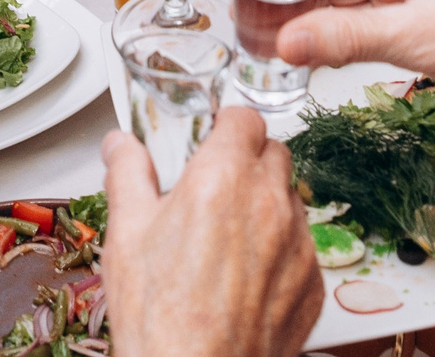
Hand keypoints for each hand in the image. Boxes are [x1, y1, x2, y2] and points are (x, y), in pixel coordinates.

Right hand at [101, 110, 321, 356]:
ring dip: (266, 206)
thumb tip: (121, 146)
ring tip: (227, 241)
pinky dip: (280, 252)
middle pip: (274, 153)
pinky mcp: (313, 282)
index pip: (244, 118)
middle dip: (247, 162)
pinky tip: (246, 277)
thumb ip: (128, 175)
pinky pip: (302, 248)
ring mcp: (297, 243)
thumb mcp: (126, 235)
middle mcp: (269, 203)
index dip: (226, 125)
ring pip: (290, 200)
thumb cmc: (161, 317)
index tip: (212, 138)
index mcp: (222, 178)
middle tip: (215, 189)